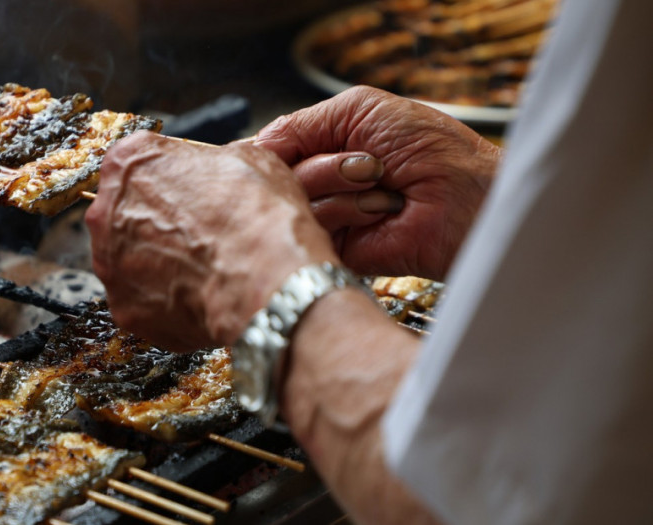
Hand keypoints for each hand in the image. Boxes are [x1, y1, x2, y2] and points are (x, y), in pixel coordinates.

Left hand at [85, 131, 338, 350]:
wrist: (266, 280)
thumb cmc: (257, 216)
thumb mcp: (248, 158)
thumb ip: (213, 161)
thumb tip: (221, 170)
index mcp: (130, 163)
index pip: (138, 165)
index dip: (171, 180)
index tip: (191, 193)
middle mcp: (107, 213)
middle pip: (126, 215)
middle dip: (157, 224)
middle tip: (197, 234)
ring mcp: (110, 265)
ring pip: (131, 262)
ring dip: (159, 264)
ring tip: (202, 270)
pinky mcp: (125, 309)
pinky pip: (143, 302)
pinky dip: (166, 302)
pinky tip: (199, 297)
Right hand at [255, 85, 502, 280]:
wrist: (468, 196)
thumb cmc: (430, 147)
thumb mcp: (358, 109)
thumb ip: (299, 124)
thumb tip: (252, 145)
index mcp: (321, 146)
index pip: (269, 150)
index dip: (270, 150)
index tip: (275, 150)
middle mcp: (319, 183)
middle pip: (274, 174)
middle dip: (322, 161)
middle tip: (367, 163)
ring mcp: (325, 217)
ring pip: (291, 199)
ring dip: (341, 183)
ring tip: (381, 183)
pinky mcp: (334, 250)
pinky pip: (311, 227)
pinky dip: (348, 210)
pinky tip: (382, 211)